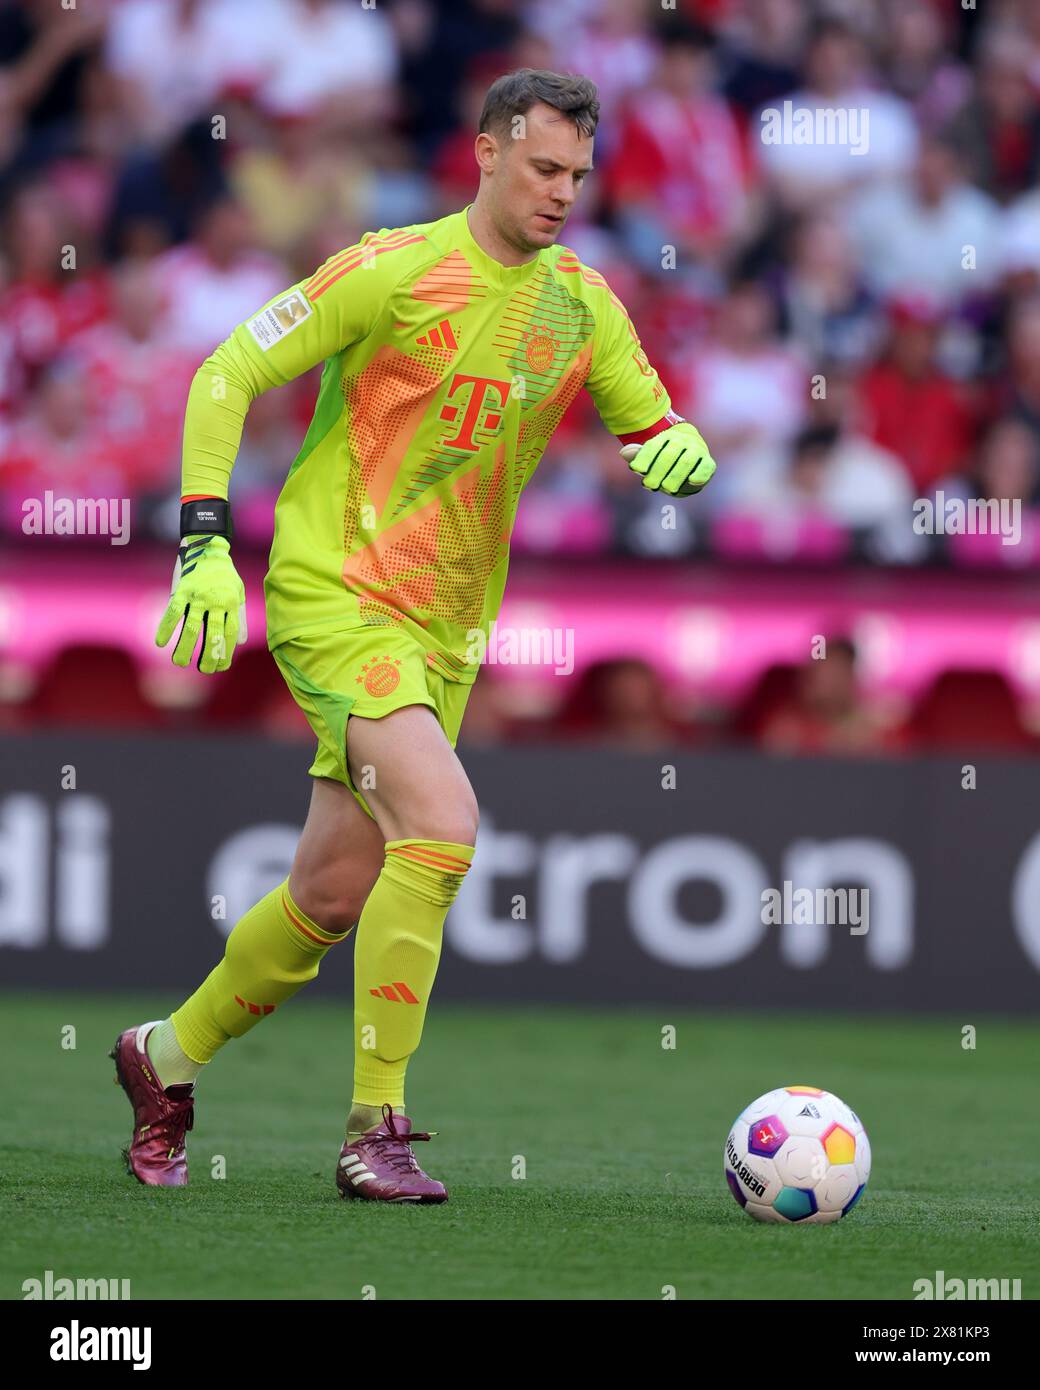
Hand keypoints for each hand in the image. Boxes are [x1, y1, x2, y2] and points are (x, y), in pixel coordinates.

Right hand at [155, 535, 246, 672]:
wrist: (208, 545)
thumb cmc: (224, 573)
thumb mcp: (238, 592)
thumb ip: (238, 616)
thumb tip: (239, 642)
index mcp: (232, 604)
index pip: (229, 635)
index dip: (225, 653)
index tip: (220, 667)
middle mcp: (217, 602)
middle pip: (213, 634)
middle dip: (209, 655)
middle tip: (204, 670)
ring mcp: (199, 596)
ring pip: (192, 627)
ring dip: (185, 647)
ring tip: (180, 662)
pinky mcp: (182, 590)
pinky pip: (173, 612)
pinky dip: (166, 627)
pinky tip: (160, 642)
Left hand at [620, 422, 715, 496]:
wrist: (691, 448)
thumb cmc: (664, 456)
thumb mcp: (650, 455)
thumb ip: (638, 455)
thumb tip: (624, 453)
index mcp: (665, 437)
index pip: (654, 445)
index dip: (644, 457)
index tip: (635, 469)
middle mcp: (682, 441)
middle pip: (669, 454)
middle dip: (658, 471)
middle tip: (649, 485)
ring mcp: (696, 450)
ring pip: (686, 461)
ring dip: (675, 476)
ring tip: (666, 488)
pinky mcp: (708, 462)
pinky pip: (706, 466)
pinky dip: (700, 474)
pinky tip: (691, 481)